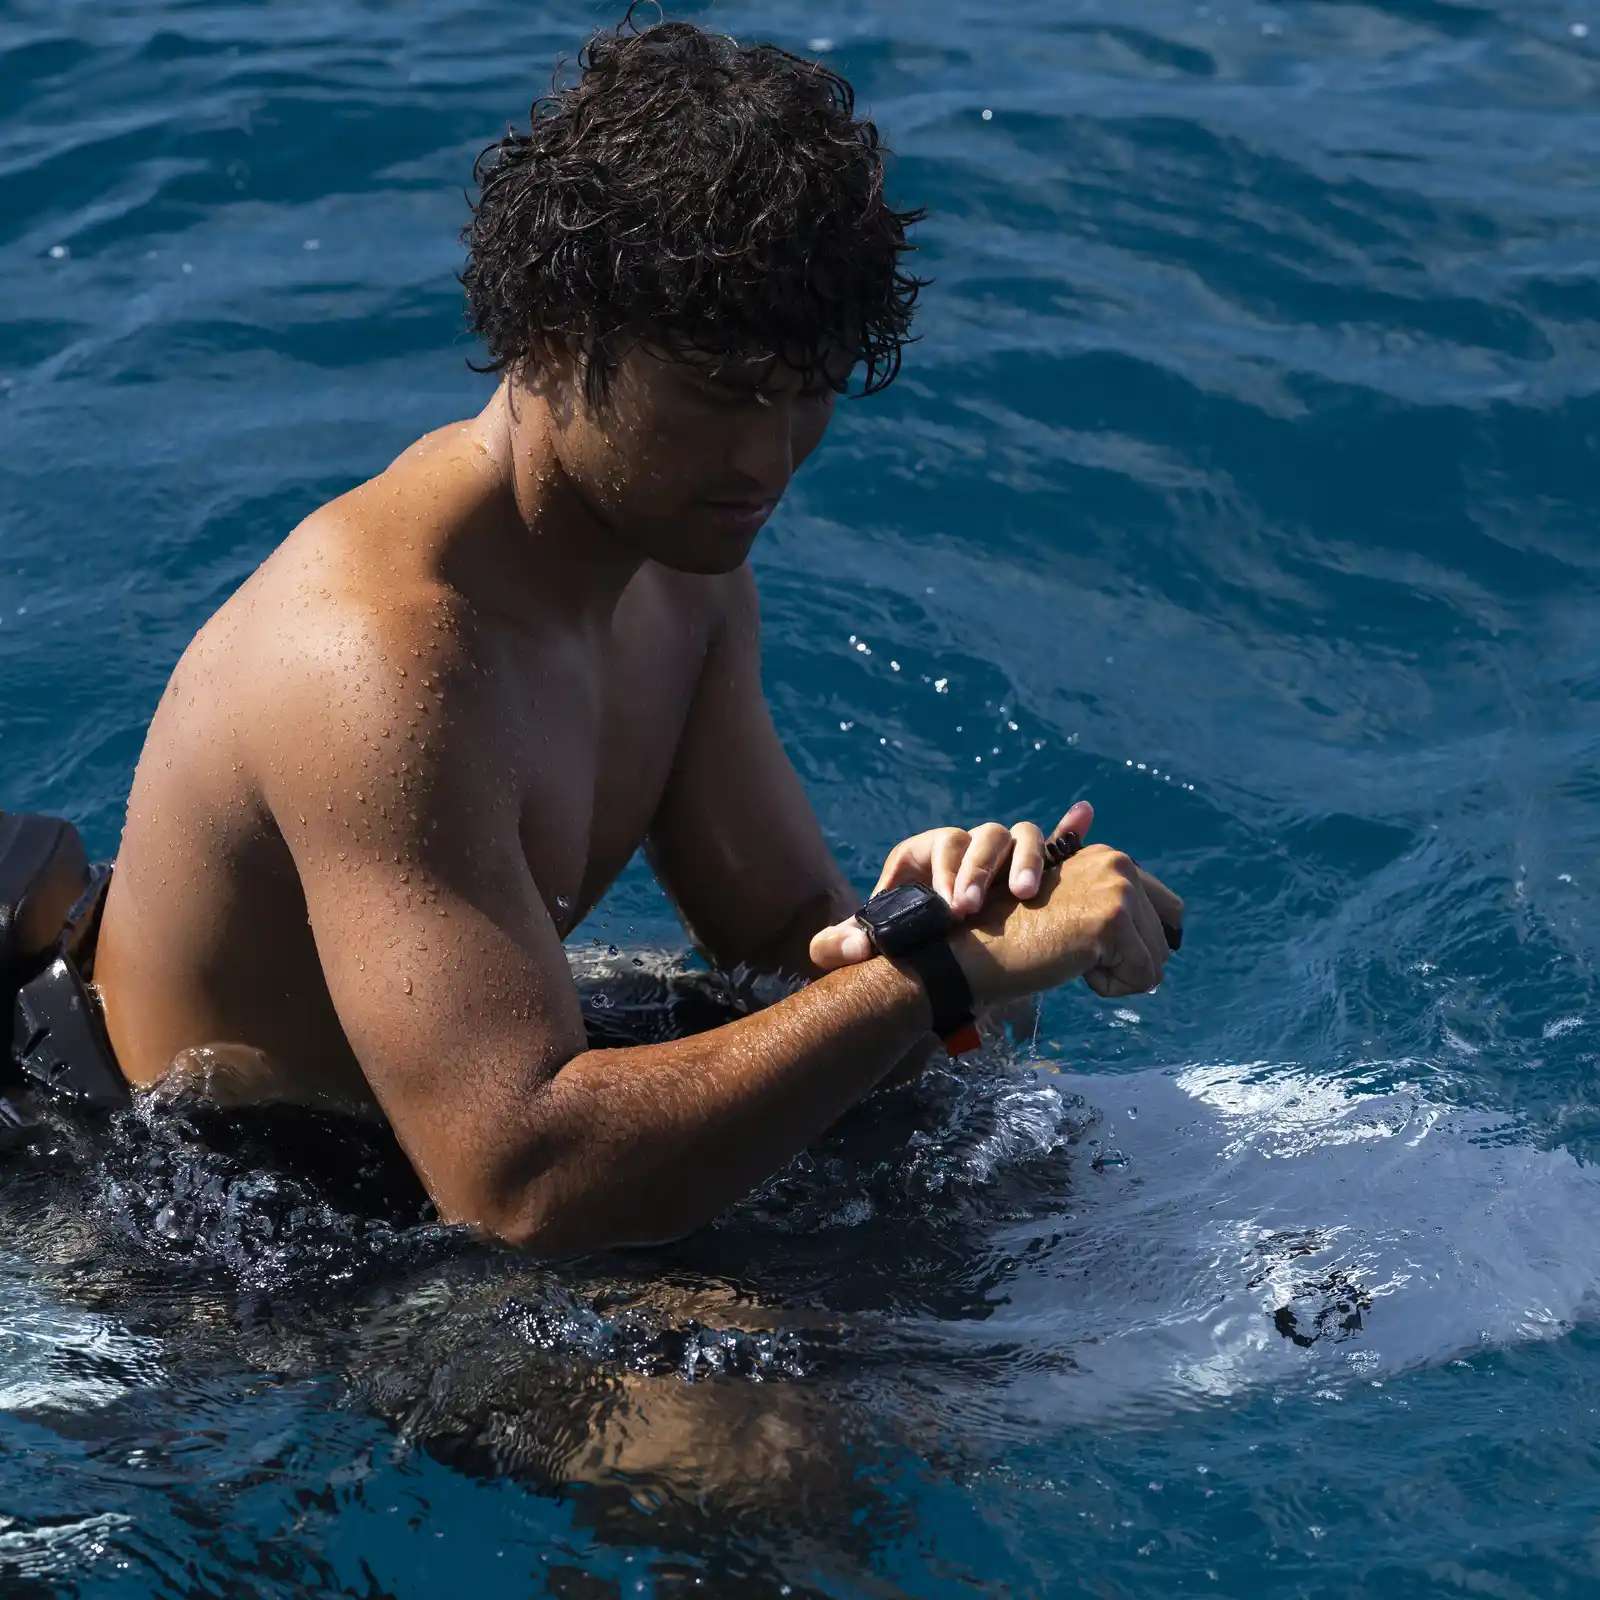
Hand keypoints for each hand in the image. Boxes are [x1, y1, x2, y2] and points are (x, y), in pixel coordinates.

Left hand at [809, 801, 1094, 971]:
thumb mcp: (882, 936)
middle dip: (979, 870)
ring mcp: (1005, 853)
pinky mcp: (1036, 868)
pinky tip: (1084, 815)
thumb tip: (832, 952)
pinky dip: (1070, 829)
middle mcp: (970, 846)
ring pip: (1018, 837)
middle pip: (980, 839)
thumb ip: (854, 942)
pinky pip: (1058, 842)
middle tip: (971, 908)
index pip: (938, 846)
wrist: (939, 937)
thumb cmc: (911, 934)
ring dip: (1025, 859)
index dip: (944, 872)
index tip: (949, 909)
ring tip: (1024, 892)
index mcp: (929, 853)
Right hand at [951, 845, 1183, 1004]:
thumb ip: (1102, 892)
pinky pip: (1143, 978)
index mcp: (1110, 858)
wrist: (975, 949)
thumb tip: (1145, 876)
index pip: (1169, 909)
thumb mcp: (1066, 903)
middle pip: (1164, 940)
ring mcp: (1116, 890)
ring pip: (1156, 961)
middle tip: (1072, 952)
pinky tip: (1071, 966)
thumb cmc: (1014, 934)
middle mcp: (1118, 864)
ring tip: (1068, 956)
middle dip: (1124, 960)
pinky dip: (1109, 987)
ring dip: (1115, 974)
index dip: (1140, 942)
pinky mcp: (1111, 922)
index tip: (1096, 947)